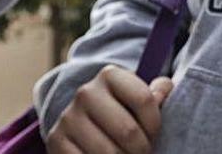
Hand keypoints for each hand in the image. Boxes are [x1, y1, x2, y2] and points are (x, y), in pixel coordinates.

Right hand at [46, 65, 172, 153]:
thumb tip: (165, 87)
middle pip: (129, 131)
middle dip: (142, 149)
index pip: (145, 100)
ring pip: (109, 153)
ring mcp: (68, 118)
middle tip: (141, 152)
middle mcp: (86, 93)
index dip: (155, 125)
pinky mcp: (56, 142)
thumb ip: (155, 93)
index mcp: (110, 75)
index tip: (153, 134)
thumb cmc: (120, 114)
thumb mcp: (137, 98)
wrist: (80, 128)